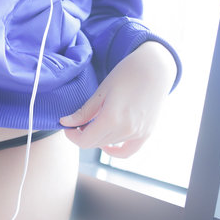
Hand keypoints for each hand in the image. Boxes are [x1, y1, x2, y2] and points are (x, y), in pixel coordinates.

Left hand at [59, 41, 176, 157]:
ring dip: (98, 138)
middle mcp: (126, 129)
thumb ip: (84, 111)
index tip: (68, 127)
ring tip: (95, 121)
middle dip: (83, 136)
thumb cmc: (126, 74)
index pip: (85, 141)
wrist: (155, 68)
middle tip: (79, 122)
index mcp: (112, 118)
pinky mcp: (146, 133)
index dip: (72, 137)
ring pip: (109, 144)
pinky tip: (107, 145)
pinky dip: (116, 151)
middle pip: (96, 144)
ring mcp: (138, 133)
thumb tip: (64, 123)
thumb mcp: (101, 91)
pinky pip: (128, 151)